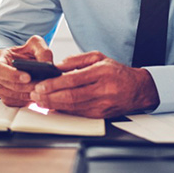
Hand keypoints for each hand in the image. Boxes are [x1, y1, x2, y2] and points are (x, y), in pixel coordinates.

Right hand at [0, 35, 52, 106]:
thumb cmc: (25, 53)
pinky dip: (29, 101)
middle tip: (42, 85)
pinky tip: (39, 94)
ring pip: (14, 97)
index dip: (12, 75)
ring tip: (43, 89)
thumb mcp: (34, 44)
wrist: (21, 63)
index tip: (28, 77)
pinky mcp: (6, 99)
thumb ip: (41, 50)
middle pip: (10, 86)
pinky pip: (18, 103)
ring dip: (30, 94)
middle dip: (27, 86)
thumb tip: (47, 62)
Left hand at [30, 51, 159, 117]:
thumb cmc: (116, 72)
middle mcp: (103, 89)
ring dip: (54, 105)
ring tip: (40, 101)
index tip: (40, 85)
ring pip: (73, 107)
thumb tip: (57, 66)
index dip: (54, 84)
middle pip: (71, 96)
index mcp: (102, 72)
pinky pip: (79, 114)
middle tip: (35, 95)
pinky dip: (64, 111)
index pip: (73, 80)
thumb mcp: (99, 58)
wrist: (138, 89)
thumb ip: (77, 61)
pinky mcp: (101, 115)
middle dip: (50, 97)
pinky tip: (53, 108)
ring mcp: (103, 104)